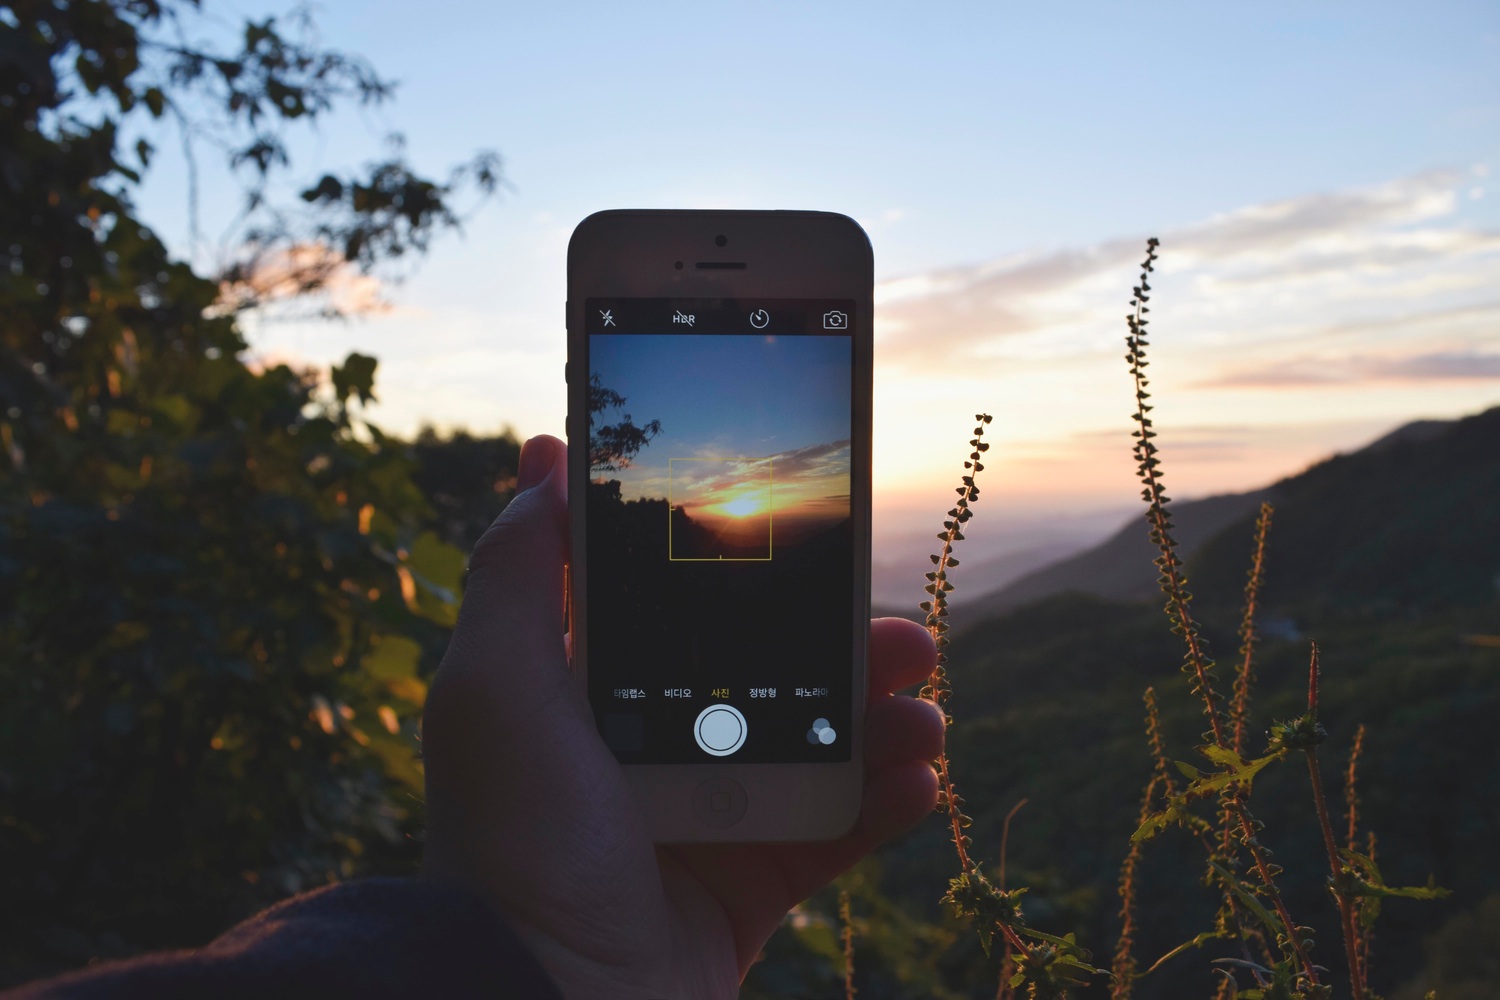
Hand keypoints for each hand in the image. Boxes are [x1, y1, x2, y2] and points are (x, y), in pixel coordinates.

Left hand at [421, 434, 942, 998]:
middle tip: (901, 633)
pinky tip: (918, 783)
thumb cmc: (514, 844)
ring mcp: (709, 814)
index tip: (811, 527)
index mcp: (597, 693)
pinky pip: (838, 832)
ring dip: (885, 722)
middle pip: (772, 670)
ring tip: (922, 715)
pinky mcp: (751, 883)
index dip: (745, 567)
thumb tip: (545, 467)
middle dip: (844, 646)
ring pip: (819, 744)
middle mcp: (655, 744)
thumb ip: (519, 577)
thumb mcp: (493, 692)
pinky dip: (887, 805)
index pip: (682, 607)